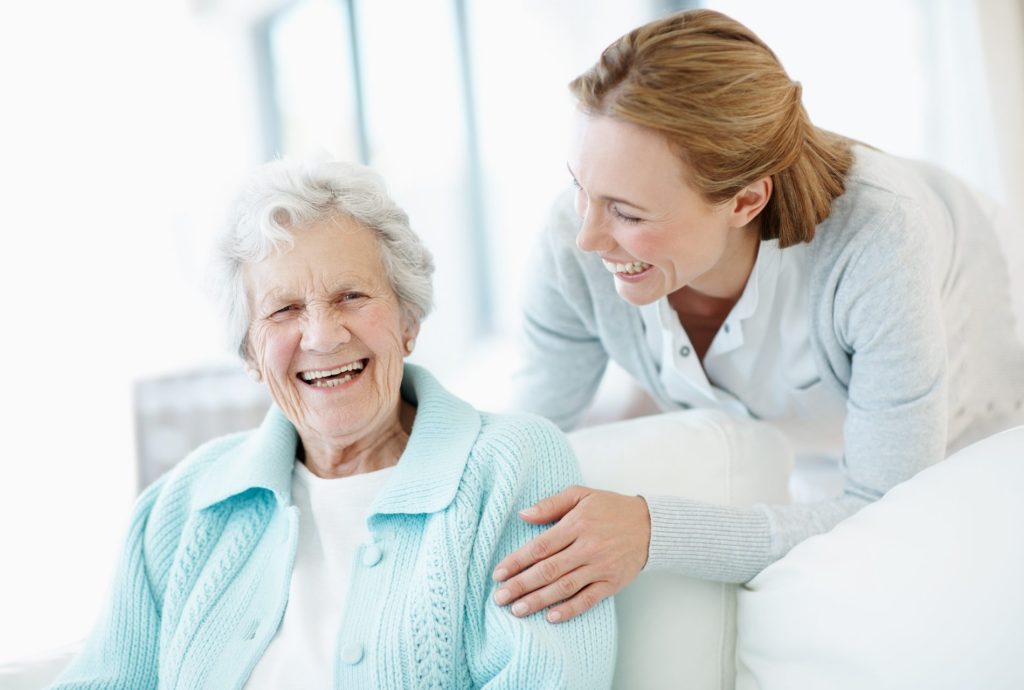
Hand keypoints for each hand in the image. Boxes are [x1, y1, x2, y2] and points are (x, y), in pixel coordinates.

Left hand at [491, 485, 649, 622]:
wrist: (651, 525)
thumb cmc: (611, 508)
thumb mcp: (581, 494)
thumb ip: (551, 504)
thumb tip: (523, 515)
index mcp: (577, 524)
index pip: (540, 547)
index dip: (517, 561)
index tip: (498, 574)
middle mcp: (587, 547)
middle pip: (548, 570)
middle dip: (521, 585)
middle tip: (499, 598)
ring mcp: (600, 567)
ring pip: (564, 587)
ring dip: (538, 600)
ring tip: (517, 610)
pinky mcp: (612, 583)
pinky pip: (588, 599)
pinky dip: (570, 610)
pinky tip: (551, 617)